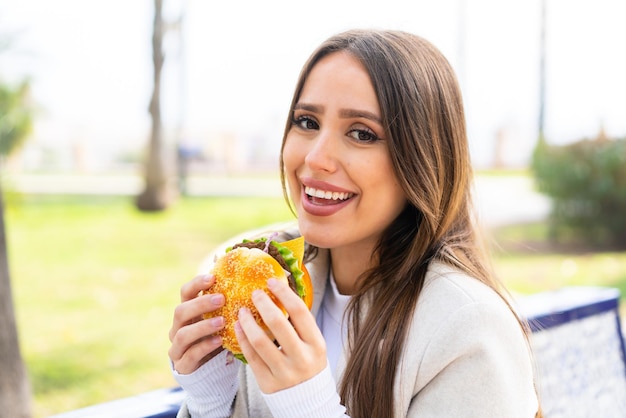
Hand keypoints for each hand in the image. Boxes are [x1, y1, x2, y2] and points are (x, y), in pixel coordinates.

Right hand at [168, 274, 225, 374]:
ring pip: (183, 334)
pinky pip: (190, 354)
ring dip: (203, 326)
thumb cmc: (218, 338)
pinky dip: (205, 346)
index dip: (197, 284)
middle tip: (221, 299)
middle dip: (200, 304)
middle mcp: (178, 328)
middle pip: (181, 311)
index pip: (185, 293)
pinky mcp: (183, 365)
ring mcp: (177, 347)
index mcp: (187, 312)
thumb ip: (227, 301)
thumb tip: (241, 272)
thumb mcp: (222, 319)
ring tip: (222, 321)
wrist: (212, 372)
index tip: (213, 278)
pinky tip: (219, 341)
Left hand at [235, 278, 326, 393]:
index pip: (300, 312)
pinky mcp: (268, 383)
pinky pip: (251, 357)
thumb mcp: (313, 344)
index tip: (271, 282)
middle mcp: (302, 358)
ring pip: (260, 341)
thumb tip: (280, 292)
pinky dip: (243, 339)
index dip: (284, 293)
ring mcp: (284, 372)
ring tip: (242, 310)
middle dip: (263, 304)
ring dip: (248, 322)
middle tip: (254, 293)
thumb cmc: (308, 363)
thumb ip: (300, 324)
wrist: (308, 401)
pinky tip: (238, 327)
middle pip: (278, 323)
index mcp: (316, 344)